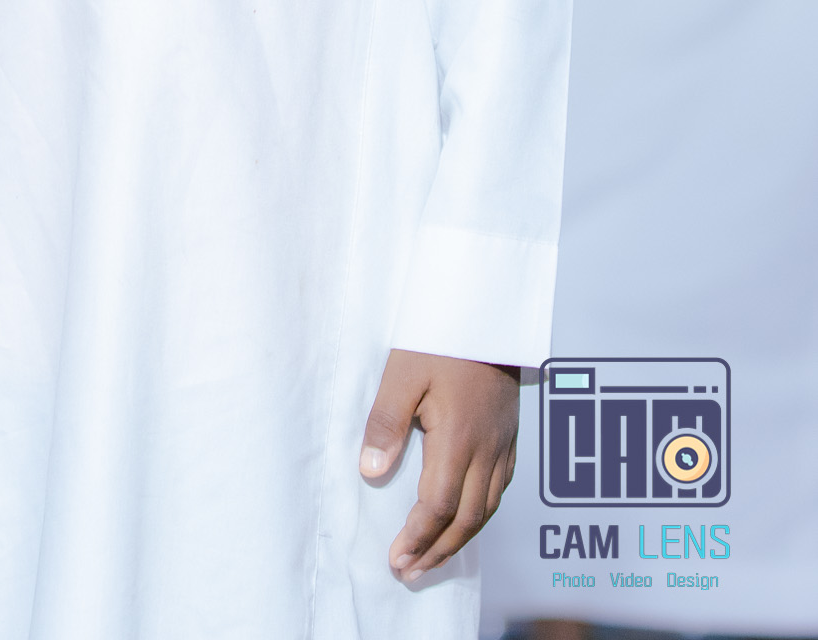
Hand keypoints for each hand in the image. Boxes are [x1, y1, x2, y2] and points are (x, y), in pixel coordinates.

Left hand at [359, 348, 518, 580]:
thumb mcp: (402, 373)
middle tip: (410, 572)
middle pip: (467, 518)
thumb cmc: (441, 338)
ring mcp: (502, 443)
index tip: (397, 559)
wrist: (488, 312)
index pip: (439, 505)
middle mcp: (486, 448)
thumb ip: (386, 423)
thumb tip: (372, 473)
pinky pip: (500, 488)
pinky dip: (481, 513)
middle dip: (438, 550)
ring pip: (488, 508)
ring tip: (433, 557)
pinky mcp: (510, 435)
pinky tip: (466, 518)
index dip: (418, 537)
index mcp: (459, 437)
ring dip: (460, 539)